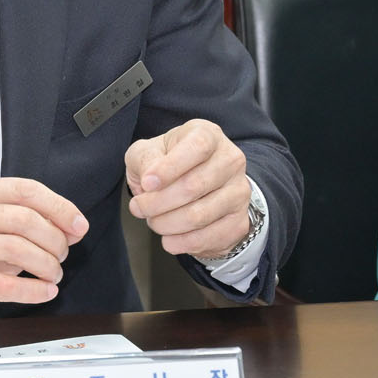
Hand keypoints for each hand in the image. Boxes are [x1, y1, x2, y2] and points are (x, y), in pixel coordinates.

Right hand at [0, 178, 88, 330]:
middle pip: (23, 219)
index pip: (25, 190)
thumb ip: (30, 220)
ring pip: (16, 249)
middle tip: (62, 255)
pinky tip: (46, 291)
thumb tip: (73, 227)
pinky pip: (4, 285)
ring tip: (54, 273)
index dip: (59, 207)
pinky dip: (34, 290)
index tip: (79, 225)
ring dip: (47, 264)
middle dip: (54, 239)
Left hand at [125, 119, 250, 259]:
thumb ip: (145, 160)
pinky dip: (182, 243)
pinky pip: (209, 238)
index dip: (170, 168)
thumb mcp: (148, 152)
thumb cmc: (167, 163)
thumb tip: (150, 179)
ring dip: (167, 224)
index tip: (146, 183)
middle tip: (139, 208)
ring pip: (200, 215)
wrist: (194, 185)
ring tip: (153, 221)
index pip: (197, 148)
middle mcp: (230, 160)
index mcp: (208, 135)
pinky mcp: (238, 221)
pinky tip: (170, 238)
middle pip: (194, 186)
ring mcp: (238, 192)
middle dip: (158, 203)